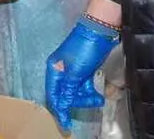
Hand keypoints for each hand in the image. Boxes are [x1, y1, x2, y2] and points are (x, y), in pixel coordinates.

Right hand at [45, 16, 120, 130]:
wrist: (99, 30)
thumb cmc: (85, 49)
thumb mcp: (76, 72)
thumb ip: (69, 90)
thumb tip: (63, 105)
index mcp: (54, 69)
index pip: (54, 94)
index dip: (59, 109)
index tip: (66, 123)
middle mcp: (61, 71)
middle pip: (65, 94)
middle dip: (78, 101)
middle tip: (92, 103)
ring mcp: (73, 70)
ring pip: (76, 91)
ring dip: (87, 97)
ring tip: (99, 98)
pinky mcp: (84, 69)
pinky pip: (84, 85)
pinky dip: (91, 91)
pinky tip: (99, 94)